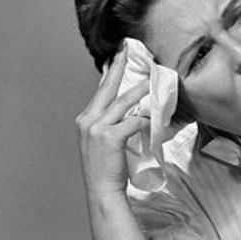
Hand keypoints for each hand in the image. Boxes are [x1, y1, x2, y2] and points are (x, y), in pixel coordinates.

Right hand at [75, 44, 147, 195]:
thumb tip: (134, 109)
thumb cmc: (108, 167)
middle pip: (107, 89)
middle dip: (118, 68)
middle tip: (128, 50)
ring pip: (122, 103)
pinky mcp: (109, 137)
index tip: (117, 56)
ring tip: (150, 82)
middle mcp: (87, 120)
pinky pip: (133, 122)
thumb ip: (113, 123)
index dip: (110, 73)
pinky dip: (145, 121)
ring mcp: (96, 128)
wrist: (102, 189)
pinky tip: (154, 122)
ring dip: (138, 92)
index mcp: (86, 119)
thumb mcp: (105, 141)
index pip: (100, 91)